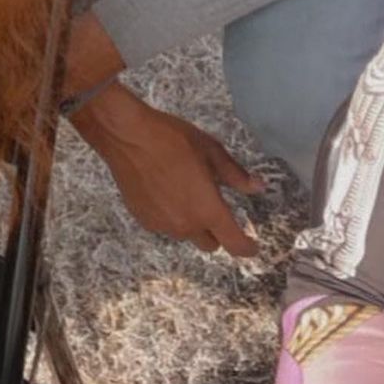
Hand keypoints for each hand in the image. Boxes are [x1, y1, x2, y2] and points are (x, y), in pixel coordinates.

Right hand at [72, 83, 263, 256]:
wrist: (126, 135)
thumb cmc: (171, 138)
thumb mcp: (210, 149)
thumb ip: (235, 174)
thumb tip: (257, 187)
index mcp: (208, 209)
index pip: (235, 244)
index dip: (248, 248)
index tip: (251, 245)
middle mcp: (186, 224)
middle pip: (210, 244)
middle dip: (216, 230)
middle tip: (210, 203)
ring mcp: (162, 225)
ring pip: (185, 233)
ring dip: (190, 220)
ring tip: (180, 188)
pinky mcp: (143, 219)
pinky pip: (164, 225)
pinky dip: (168, 214)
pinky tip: (160, 188)